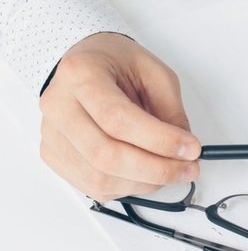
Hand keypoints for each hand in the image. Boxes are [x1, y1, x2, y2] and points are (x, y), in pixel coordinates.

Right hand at [39, 33, 200, 201]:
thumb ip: (171, 111)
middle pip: (106, 155)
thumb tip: (185, 150)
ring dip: (146, 182)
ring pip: (100, 178)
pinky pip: (94, 187)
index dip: (159, 140)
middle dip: (157, 169)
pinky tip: (148, 173)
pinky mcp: (55, 157)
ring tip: (172, 170)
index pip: (118, 119)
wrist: (87, 64)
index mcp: (81, 75)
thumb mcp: (155, 73)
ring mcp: (53, 135)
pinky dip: (129, 187)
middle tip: (189, 168)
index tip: (191, 148)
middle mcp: (59, 106)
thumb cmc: (117, 63)